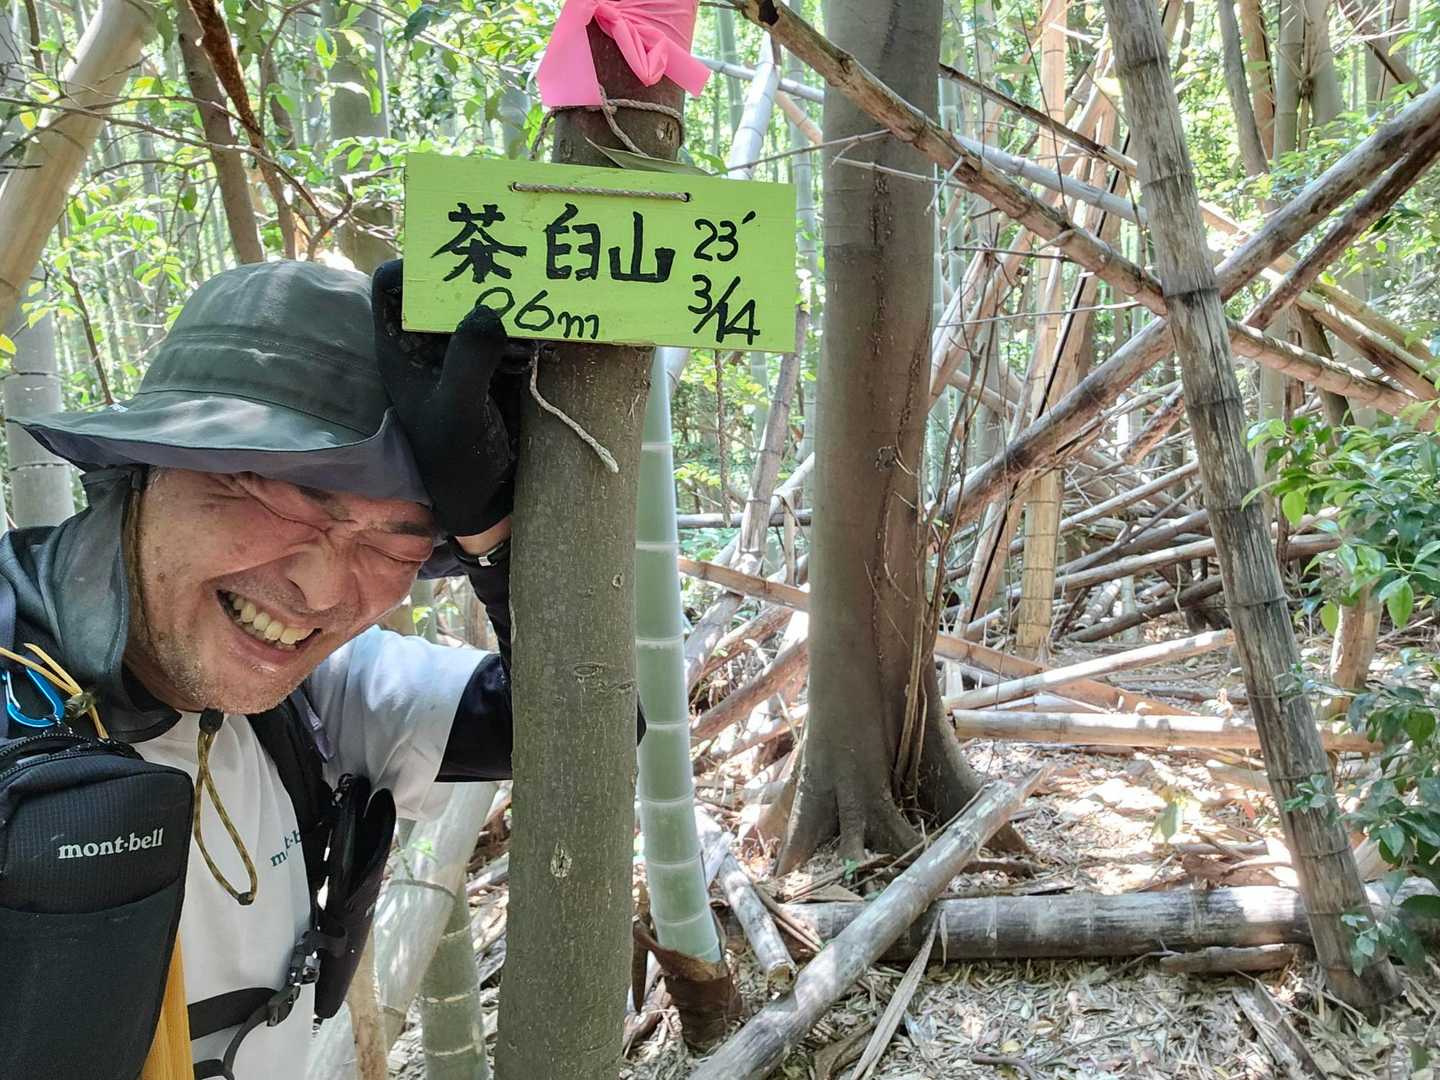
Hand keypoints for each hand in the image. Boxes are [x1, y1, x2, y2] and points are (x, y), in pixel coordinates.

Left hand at [371, 260, 519, 536]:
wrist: (495, 500)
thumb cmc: (459, 462)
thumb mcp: (458, 411)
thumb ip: (468, 359)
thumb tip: (488, 308)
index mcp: (404, 349)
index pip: (392, 287)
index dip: (414, 267)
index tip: (454, 269)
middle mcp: (434, 342)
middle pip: (446, 286)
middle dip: (477, 275)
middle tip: (511, 272)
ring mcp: (471, 351)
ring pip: (487, 303)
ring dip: (513, 302)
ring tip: (537, 310)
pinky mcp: (505, 364)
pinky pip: (518, 329)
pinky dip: (535, 327)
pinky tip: (551, 338)